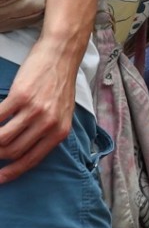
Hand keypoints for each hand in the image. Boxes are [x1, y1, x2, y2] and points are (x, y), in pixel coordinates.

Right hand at [0, 43, 77, 182]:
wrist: (62, 54)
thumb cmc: (59, 83)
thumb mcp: (63, 112)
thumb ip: (48, 131)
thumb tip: (25, 152)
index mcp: (60, 131)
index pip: (32, 160)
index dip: (11, 173)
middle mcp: (49, 123)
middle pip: (13, 152)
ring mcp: (35, 110)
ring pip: (3, 139)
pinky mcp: (21, 96)